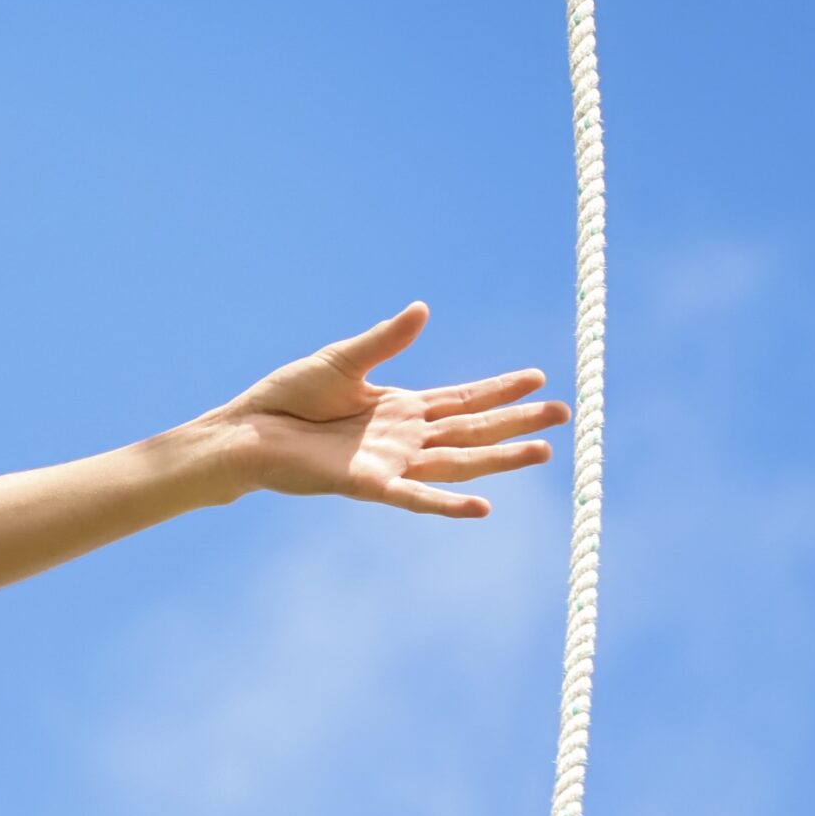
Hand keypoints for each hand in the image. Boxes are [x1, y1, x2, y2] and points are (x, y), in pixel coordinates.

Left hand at [186, 302, 563, 516]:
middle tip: (567, 413)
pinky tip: (483, 507)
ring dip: (501, 458)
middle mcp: (403, 438)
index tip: (539, 379)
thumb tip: (425, 309)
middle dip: (518, 421)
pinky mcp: (368, 485)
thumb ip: (387, 340)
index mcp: (400, 408)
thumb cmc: (288, 398)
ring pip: (458, 462)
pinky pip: (416, 497)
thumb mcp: (344, 361)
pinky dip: (449, 503)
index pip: (461, 399)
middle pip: (473, 429)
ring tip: (546, 452)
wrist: (247, 431)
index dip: (500, 390)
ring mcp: (390, 464)